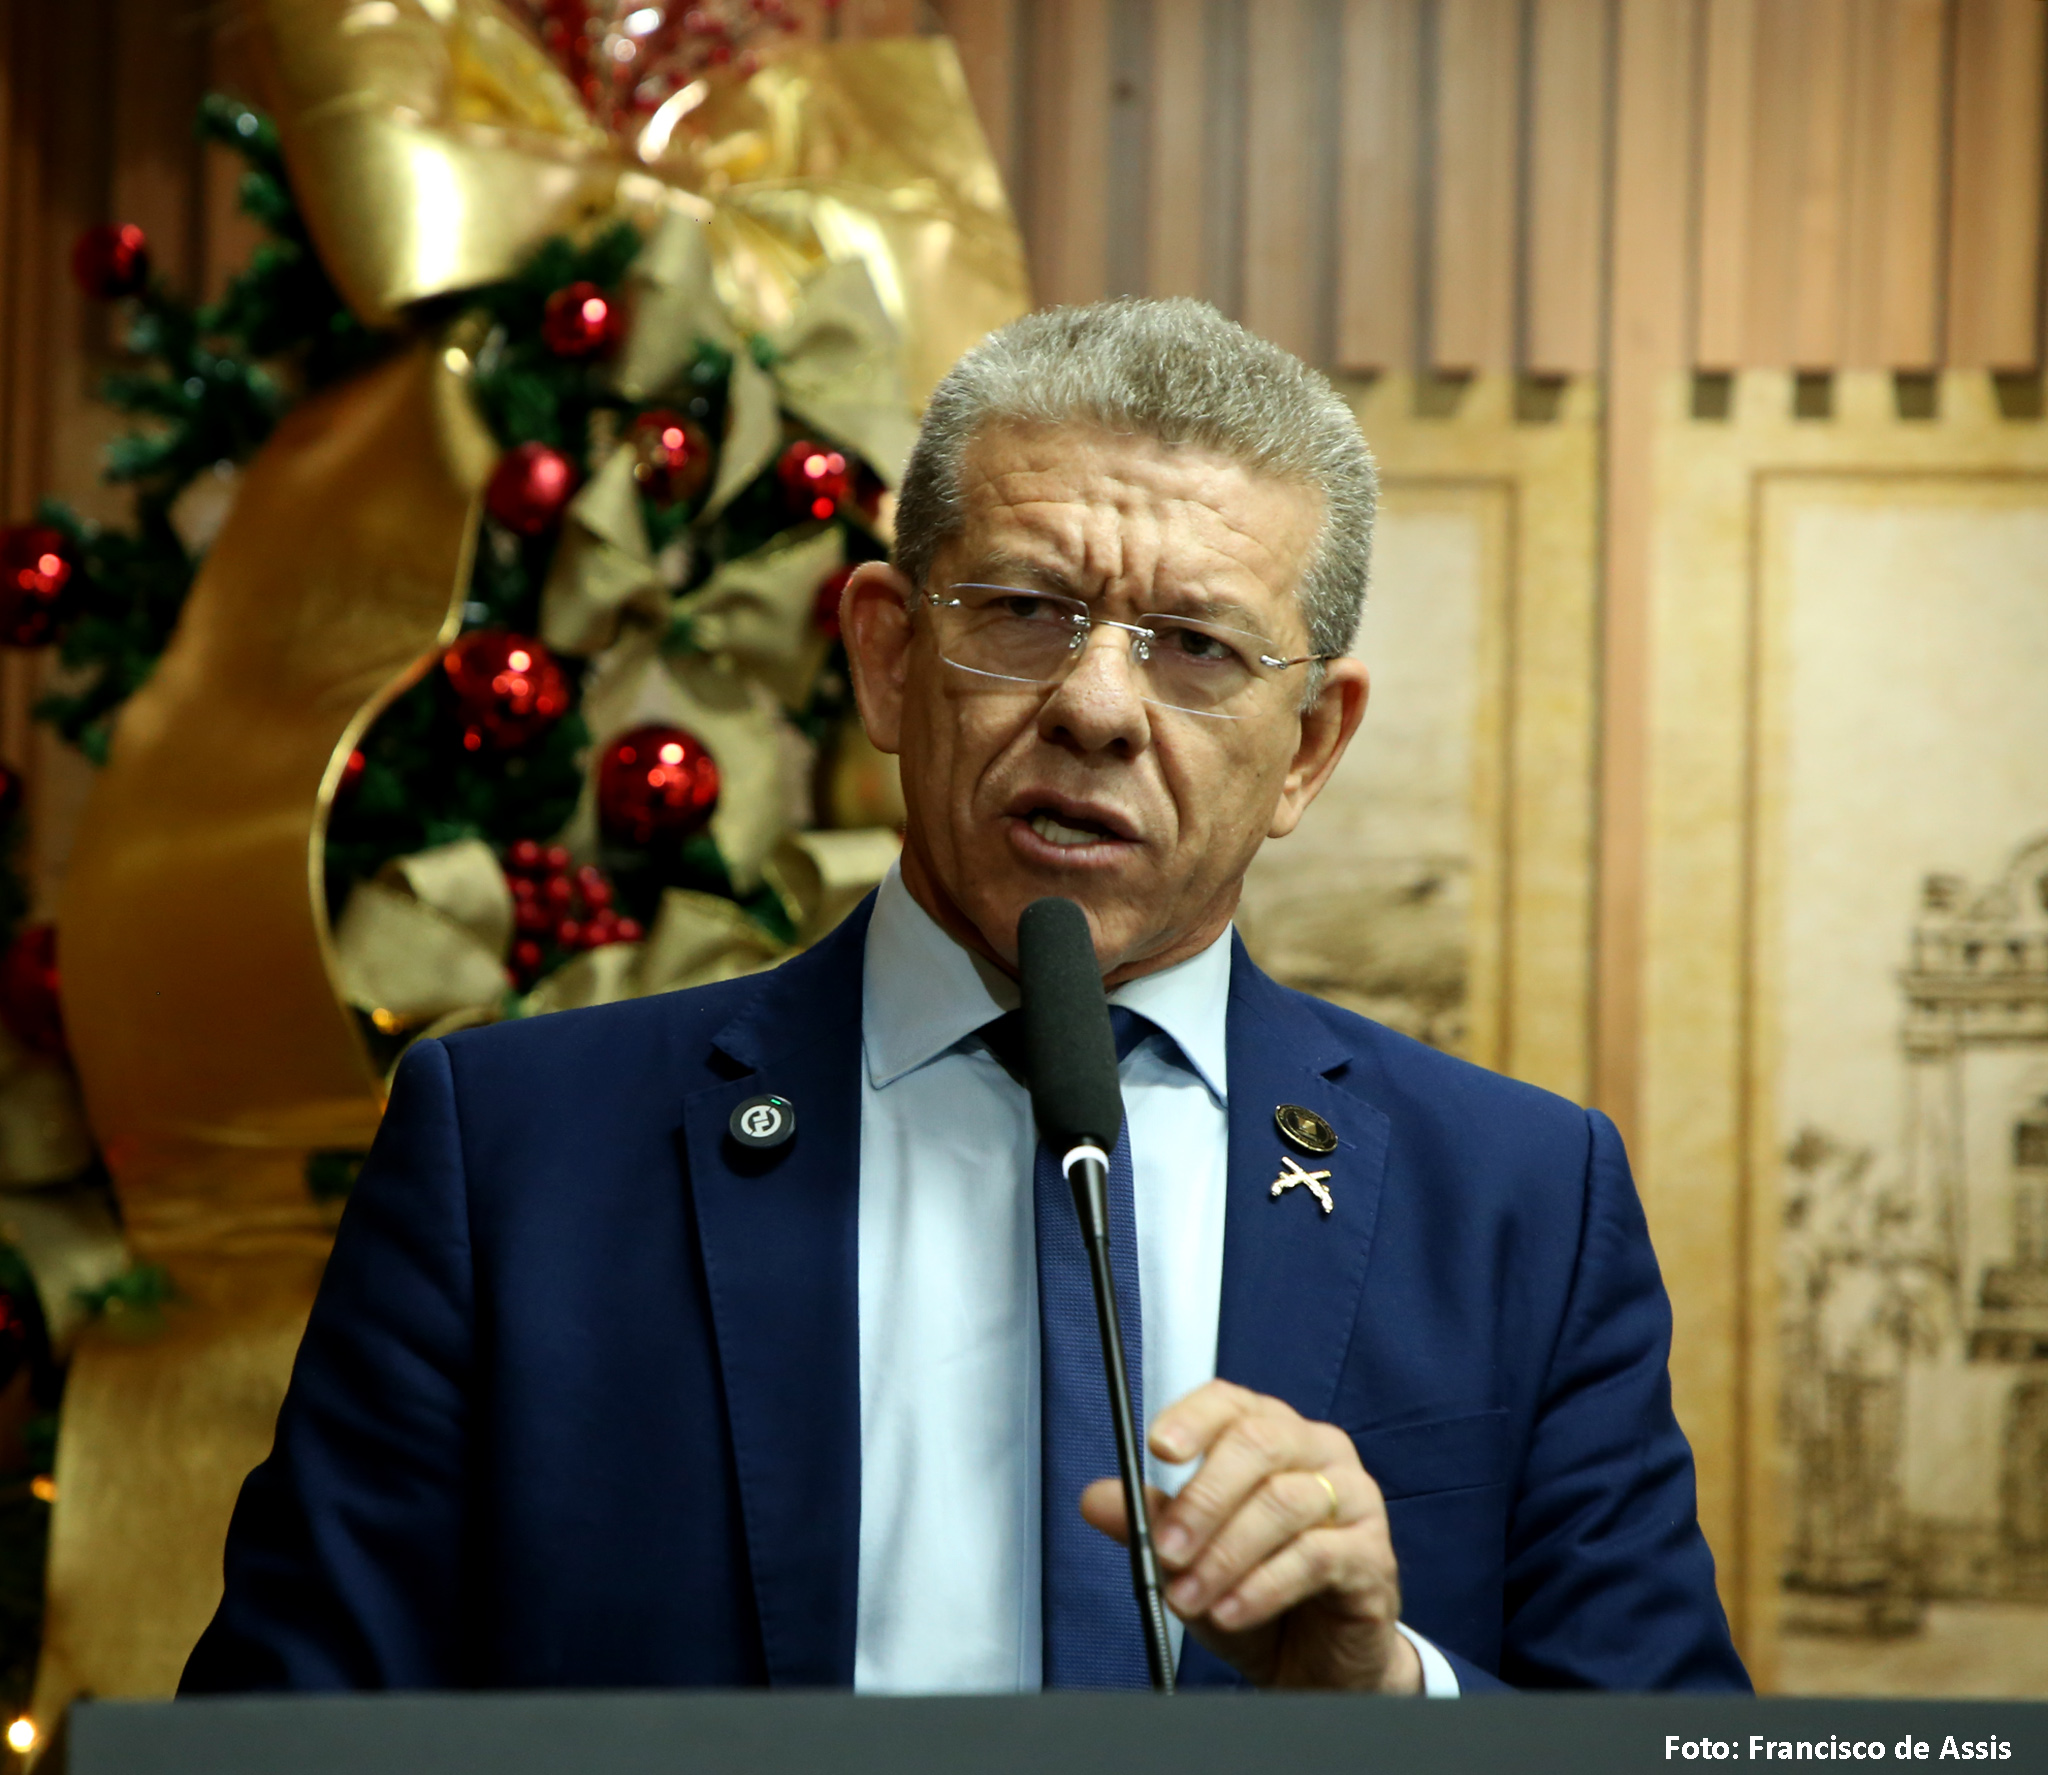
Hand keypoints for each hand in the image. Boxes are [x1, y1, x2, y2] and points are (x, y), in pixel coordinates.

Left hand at [1079, 1379, 1419, 1692]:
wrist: (1316, 1664)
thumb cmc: (1258, 1594)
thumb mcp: (1191, 1558)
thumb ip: (1149, 1522)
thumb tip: (1095, 1499)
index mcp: (1271, 1434)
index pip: (1231, 1403)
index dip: (1193, 1418)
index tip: (1158, 1447)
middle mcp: (1316, 1452)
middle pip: (1259, 1444)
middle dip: (1203, 1499)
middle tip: (1166, 1547)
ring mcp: (1352, 1499)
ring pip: (1284, 1502)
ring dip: (1225, 1553)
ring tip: (1189, 1595)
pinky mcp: (1372, 1554)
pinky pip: (1315, 1557)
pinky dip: (1263, 1586)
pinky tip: (1231, 1610)